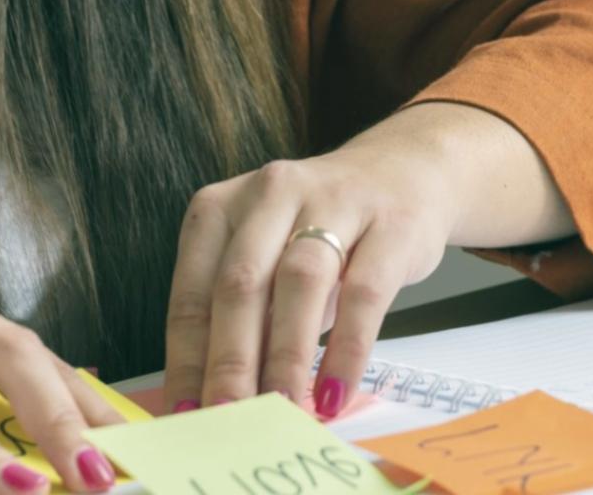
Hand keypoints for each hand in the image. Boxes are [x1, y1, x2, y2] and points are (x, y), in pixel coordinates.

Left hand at [159, 145, 455, 419]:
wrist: (405, 171)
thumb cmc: (321, 229)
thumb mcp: (268, 258)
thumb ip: (244, 316)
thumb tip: (218, 399)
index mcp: (222, 206)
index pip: (193, 291)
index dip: (186, 359)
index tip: (186, 414)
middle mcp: (271, 194)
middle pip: (241, 285)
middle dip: (229, 362)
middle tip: (227, 420)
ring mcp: (333, 202)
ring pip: (299, 283)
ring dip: (285, 356)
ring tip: (280, 412)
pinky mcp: (390, 225)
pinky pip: (365, 293)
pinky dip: (347, 350)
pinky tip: (335, 393)